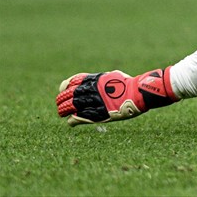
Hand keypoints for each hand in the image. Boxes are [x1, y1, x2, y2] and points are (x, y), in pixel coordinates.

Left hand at [56, 69, 175, 125]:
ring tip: (62, 113)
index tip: (62, 90)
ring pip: (70, 107)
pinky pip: (79, 117)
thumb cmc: (127, 84)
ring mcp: (93, 102)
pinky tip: (70, 121)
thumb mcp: (112, 76)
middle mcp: (91, 90)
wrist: (137, 93)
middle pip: (69, 95)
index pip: (72, 82)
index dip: (64, 87)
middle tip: (60, 104)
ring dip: (64, 110)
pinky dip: (73, 119)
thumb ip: (99, 80)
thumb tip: (92, 82)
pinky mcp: (97, 113)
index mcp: (94, 80)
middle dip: (61, 100)